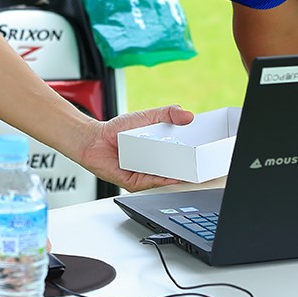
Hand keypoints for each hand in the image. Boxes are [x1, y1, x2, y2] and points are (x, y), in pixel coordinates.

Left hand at [77, 104, 194, 191]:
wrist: (94, 139)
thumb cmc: (117, 130)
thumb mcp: (147, 116)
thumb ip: (167, 113)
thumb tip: (187, 115)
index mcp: (158, 150)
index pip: (180, 154)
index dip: (192, 153)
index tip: (203, 150)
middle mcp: (153, 164)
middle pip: (175, 168)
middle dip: (188, 165)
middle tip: (199, 161)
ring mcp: (145, 175)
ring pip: (165, 178)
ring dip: (177, 174)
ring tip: (188, 168)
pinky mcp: (135, 183)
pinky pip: (151, 183)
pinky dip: (162, 180)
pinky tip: (171, 176)